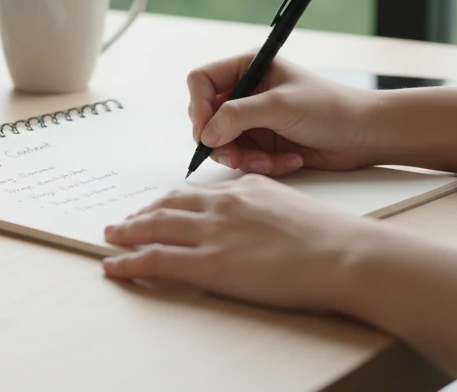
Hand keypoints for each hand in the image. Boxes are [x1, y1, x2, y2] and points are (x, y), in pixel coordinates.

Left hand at [103, 174, 382, 312]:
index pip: (196, 192)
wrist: (346, 254)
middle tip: (123, 222)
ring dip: (126, 232)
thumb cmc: (334, 239)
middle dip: (141, 213)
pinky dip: (128, 262)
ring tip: (110, 238)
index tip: (156, 208)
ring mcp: (215, 233)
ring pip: (155, 227)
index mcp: (246, 190)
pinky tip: (113, 267)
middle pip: (168, 204)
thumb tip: (255, 223)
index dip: (170, 201)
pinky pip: (156, 260)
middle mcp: (224, 205)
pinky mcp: (211, 264)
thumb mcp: (293, 207)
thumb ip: (266, 209)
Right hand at [188, 54, 380, 174]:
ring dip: (245, 158)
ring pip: (225, 144)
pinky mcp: (265, 144)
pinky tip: (290, 160)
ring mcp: (255, 119)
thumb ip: (238, 116)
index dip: (198, 106)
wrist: (365, 135)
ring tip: (269, 161)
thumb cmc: (331, 108)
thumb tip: (206, 134)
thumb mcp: (280, 106)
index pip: (202, 81)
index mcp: (250, 67)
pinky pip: (246, 159)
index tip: (206, 132)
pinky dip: (263, 165)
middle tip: (236, 157)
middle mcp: (248, 92)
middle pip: (208, 118)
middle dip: (222, 141)